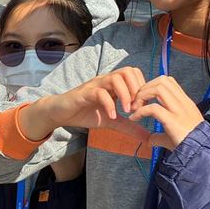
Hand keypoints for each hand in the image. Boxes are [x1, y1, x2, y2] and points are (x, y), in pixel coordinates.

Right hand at [18, 67, 152, 141]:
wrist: (61, 114)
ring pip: (116, 78)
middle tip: (137, 108)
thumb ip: (129, 127)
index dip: (143, 88)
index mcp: (114, 84)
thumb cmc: (86, 113)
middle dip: (137, 89)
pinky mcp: (84, 93)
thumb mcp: (112, 122)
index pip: (135, 74)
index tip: (143, 107)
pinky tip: (112, 116)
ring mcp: (95, 85)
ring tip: (126, 112)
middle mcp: (106, 80)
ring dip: (125, 95)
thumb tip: (148, 137)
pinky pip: (100, 92)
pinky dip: (109, 104)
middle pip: (129, 71)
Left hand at [127, 76, 203, 150]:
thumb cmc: (190, 145)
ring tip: (135, 108)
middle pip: (162, 80)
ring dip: (142, 95)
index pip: (169, 81)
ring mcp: (179, 110)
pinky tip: (135, 118)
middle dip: (145, 87)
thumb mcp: (175, 135)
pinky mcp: (173, 121)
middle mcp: (183, 103)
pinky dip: (140, 111)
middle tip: (136, 101)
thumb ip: (161, 136)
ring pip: (158, 88)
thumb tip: (150, 140)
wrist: (201, 153)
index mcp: (185, 103)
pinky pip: (153, 108)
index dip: (152, 85)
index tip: (144, 99)